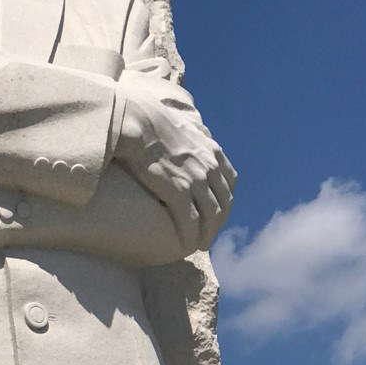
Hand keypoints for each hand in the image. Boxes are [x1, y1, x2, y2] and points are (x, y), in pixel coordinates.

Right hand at [114, 95, 236, 250]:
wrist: (136, 121)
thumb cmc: (148, 120)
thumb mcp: (180, 123)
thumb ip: (190, 133)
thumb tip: (186, 132)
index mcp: (211, 151)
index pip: (229, 181)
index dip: (224, 199)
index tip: (216, 210)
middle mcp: (209, 167)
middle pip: (223, 202)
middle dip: (218, 222)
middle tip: (208, 234)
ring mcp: (196, 180)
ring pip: (210, 216)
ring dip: (207, 234)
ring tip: (198, 245)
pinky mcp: (178, 191)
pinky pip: (189, 220)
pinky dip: (191, 235)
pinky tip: (186, 244)